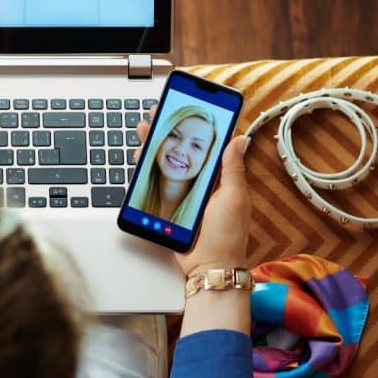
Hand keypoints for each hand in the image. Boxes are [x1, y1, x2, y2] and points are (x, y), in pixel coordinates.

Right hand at [135, 107, 250, 275]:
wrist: (207, 268)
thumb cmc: (226, 236)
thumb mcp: (233, 197)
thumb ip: (232, 168)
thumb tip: (239, 138)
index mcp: (219, 178)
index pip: (205, 145)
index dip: (193, 126)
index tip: (182, 109)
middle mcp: (200, 184)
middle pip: (179, 152)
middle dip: (165, 134)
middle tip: (152, 119)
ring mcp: (183, 196)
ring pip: (164, 166)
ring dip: (151, 150)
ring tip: (141, 139)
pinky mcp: (169, 209)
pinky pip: (154, 188)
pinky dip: (144, 174)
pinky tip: (138, 164)